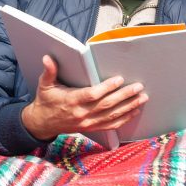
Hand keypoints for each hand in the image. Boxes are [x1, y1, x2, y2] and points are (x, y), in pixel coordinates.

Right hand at [20, 54, 146, 140]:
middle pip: (107, 105)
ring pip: (112, 115)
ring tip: (142, 98)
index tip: (119, 79)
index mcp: (71, 101)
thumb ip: (49, 71)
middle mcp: (82, 114)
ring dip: (129, 106)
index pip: (92, 94)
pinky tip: (135, 111)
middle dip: (125, 95)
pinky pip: (111, 125)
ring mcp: (88, 123)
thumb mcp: (45, 85)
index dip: (107, 87)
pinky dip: (125, 118)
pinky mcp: (92, 128)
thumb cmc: (46, 101)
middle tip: (138, 87)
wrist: (43, 123)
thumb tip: (47, 58)